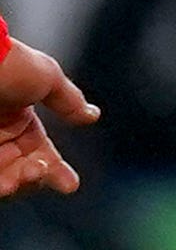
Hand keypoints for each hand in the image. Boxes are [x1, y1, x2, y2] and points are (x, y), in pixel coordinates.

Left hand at [0, 34, 97, 198]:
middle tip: (39, 170)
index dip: (57, 170)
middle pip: (23, 170)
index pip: (41, 153)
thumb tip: (92, 115)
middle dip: (37, 177)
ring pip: (4, 178)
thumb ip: (69, 100)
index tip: (70, 185)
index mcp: (18, 119)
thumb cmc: (6, 64)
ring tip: (22, 177)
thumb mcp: (46, 76)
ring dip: (18, 183)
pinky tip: (7, 184)